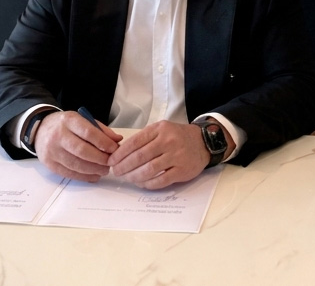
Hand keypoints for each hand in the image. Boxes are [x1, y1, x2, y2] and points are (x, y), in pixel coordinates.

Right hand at [32, 111, 122, 181]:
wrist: (40, 129)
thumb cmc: (65, 125)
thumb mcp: (81, 120)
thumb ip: (100, 130)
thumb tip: (117, 140)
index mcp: (69, 121)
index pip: (88, 132)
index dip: (103, 143)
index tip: (115, 149)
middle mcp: (59, 135)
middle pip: (82, 151)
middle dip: (100, 159)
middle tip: (111, 163)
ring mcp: (52, 151)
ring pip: (75, 164)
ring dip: (93, 170)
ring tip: (104, 170)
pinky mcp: (49, 164)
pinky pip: (68, 173)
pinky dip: (83, 176)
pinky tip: (93, 176)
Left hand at [108, 120, 230, 189]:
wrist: (203, 142)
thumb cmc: (177, 136)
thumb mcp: (161, 130)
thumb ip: (144, 139)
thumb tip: (121, 153)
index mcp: (160, 129)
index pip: (135, 142)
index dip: (120, 153)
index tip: (111, 161)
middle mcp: (168, 141)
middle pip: (140, 157)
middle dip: (124, 166)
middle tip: (116, 172)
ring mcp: (176, 156)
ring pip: (149, 170)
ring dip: (134, 176)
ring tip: (127, 178)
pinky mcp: (182, 170)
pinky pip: (161, 180)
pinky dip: (148, 184)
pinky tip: (141, 184)